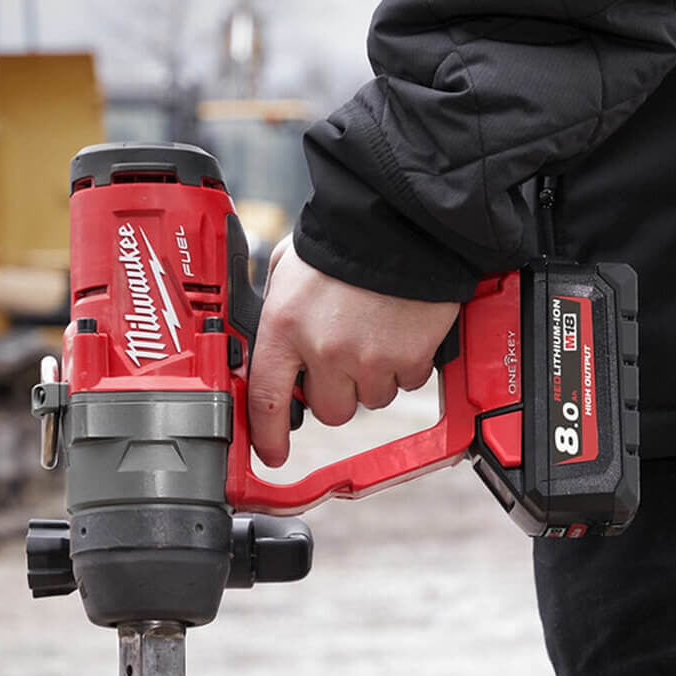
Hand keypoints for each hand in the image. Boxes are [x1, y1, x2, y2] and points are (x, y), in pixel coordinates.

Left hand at [248, 239, 460, 466]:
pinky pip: (405, 383)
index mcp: (285, 327)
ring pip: (370, 400)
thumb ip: (278, 309)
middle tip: (345, 358)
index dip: (267, 435)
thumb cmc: (346, 241)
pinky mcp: (409, 358)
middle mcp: (324, 349)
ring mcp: (369, 358)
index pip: (266, 399)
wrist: (403, 222)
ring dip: (373, 378)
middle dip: (337, 392)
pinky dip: (405, 365)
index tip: (272, 452)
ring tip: (376, 333)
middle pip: (329, 411)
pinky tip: (400, 331)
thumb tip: (269, 341)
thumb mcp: (290, 269)